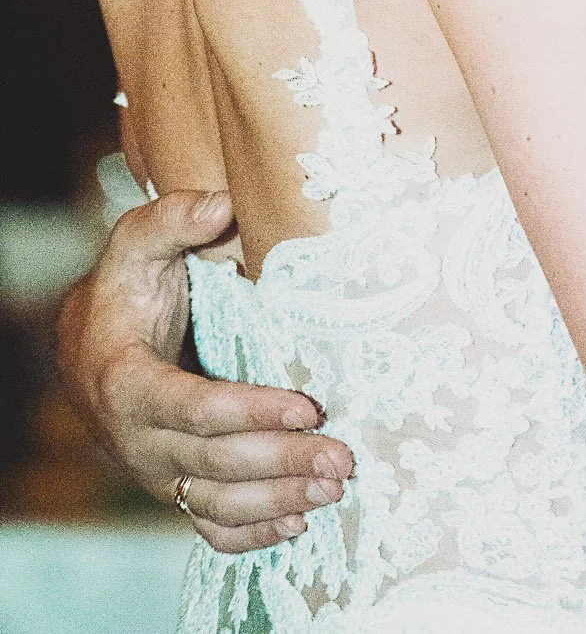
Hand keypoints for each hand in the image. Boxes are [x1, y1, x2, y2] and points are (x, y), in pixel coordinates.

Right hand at [56, 190, 353, 554]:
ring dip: (278, 502)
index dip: (251, 410)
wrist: (88, 352)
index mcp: (128, 383)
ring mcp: (157, 471)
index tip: (308, 404)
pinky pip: (209, 527)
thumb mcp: (136, 245)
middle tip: (343, 456)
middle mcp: (140, 440)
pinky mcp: (174, 487)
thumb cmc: (126, 291)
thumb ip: (172, 219)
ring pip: (217, 503)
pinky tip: (297, 524)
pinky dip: (251, 534)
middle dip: (282, 461)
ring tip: (335, 488)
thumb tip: (221, 204)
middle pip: (216, 462)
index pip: (194, 408)